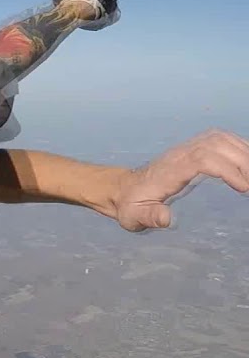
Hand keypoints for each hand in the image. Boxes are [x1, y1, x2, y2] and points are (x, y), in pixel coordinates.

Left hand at [113, 129, 248, 231]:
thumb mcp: (134, 217)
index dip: (226, 169)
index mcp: (169, 170)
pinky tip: (247, 162)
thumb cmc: (131, 205)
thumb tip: (167, 219)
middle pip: (216, 145)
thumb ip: (149, 217)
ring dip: (243, 152)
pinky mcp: (192, 149)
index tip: (244, 188)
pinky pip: (219, 139)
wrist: (122, 189)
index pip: (202, 159)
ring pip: (220, 139)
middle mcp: (180, 154)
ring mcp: (186, 149)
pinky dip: (238, 147)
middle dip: (243, 160)